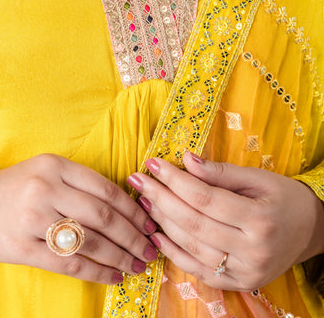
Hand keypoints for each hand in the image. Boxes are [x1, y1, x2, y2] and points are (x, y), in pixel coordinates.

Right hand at [0, 154, 157, 284]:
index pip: (105, 188)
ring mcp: (32, 218)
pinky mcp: (21, 246)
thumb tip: (126, 208)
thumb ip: (78, 185)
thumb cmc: (13, 187)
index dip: (133, 209)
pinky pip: (68, 263)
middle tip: (150, 249)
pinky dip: (96, 271)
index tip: (149, 223)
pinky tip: (112, 276)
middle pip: (103, 215)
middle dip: (133, 236)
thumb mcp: (44, 172)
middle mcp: (45, 187)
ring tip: (136, 265)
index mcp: (55, 165)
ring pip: (90, 241)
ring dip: (119, 256)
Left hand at [127, 152, 323, 291]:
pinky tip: (156, 232)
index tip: (153, 163)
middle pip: (194, 223)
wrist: (311, 230)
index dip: (175, 180)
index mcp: (260, 219)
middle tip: (138, 180)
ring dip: (162, 223)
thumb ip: (220, 171)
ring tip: (144, 200)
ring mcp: (245, 272)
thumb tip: (185, 160)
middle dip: (161, 199)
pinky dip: (173, 251)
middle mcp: (253, 250)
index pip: (205, 198)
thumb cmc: (283, 197)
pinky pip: (197, 269)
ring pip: (192, 247)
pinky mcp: (238, 284)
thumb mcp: (257, 177)